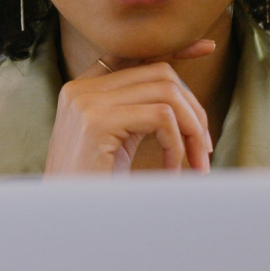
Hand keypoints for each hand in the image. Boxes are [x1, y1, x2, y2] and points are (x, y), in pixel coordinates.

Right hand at [44, 40, 216, 174]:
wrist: (64, 222)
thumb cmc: (95, 188)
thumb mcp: (118, 141)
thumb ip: (138, 113)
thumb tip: (182, 99)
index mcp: (83, 89)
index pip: (134, 53)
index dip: (174, 49)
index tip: (206, 47)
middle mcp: (81, 88)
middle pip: (159, 74)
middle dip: (193, 109)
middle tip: (205, 147)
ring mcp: (86, 102)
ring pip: (166, 93)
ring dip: (192, 128)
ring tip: (196, 162)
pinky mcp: (96, 122)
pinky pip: (160, 117)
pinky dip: (177, 144)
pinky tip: (173, 169)